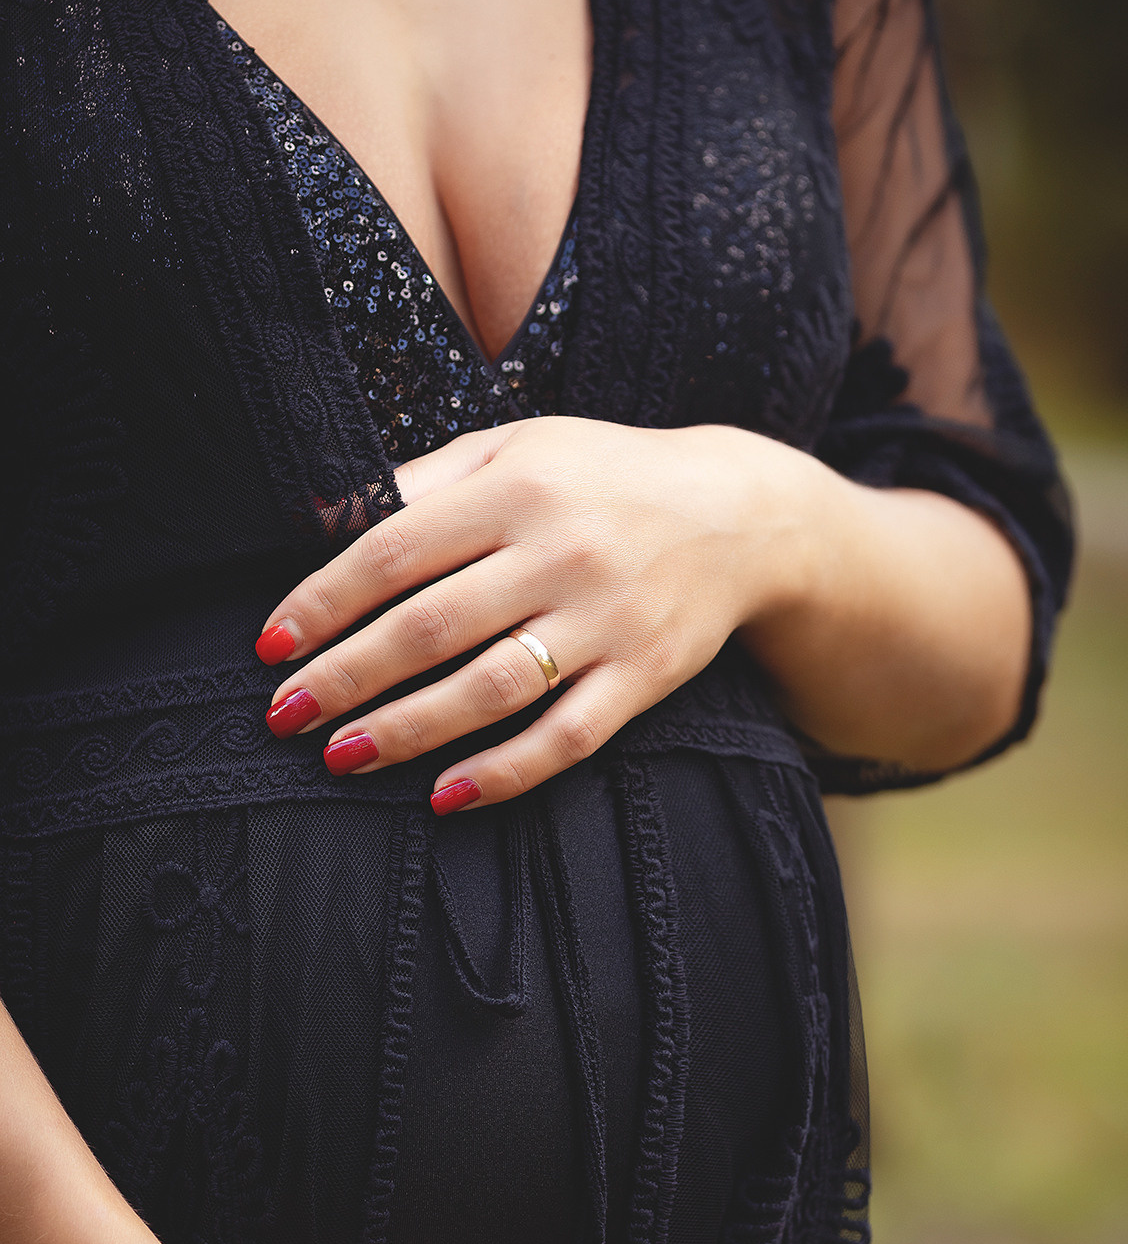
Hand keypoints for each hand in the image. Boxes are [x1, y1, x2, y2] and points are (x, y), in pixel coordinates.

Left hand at [257, 418, 807, 804]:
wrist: (740, 515)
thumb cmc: (603, 479)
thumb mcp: (519, 447)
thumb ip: (426, 481)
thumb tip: (323, 519)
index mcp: (515, 487)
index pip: (394, 551)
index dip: (323, 603)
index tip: (272, 646)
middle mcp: (558, 552)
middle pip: (429, 627)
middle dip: (346, 678)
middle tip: (285, 716)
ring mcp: (605, 619)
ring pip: (490, 690)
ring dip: (408, 731)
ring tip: (342, 758)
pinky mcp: (643, 675)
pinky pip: (566, 737)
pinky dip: (505, 773)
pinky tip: (446, 797)